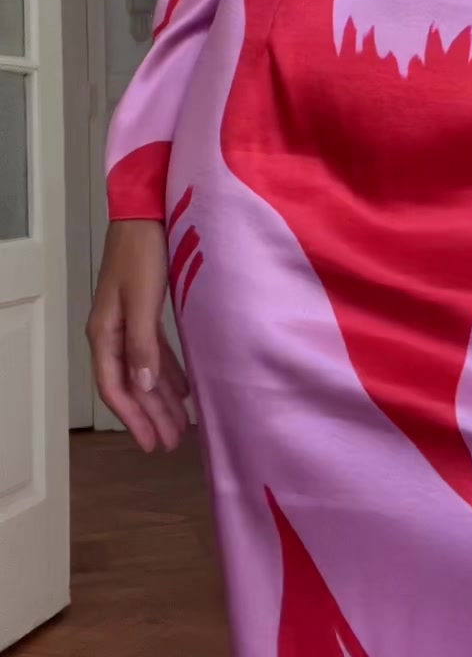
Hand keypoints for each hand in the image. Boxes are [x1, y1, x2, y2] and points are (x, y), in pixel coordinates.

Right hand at [87, 221, 190, 451]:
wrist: (146, 212)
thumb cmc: (143, 252)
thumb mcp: (142, 299)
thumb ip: (142, 344)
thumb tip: (142, 386)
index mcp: (105, 332)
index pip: (114, 387)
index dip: (133, 418)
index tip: (153, 443)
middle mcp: (113, 332)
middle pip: (130, 385)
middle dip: (150, 416)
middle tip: (171, 444)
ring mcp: (128, 321)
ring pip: (143, 371)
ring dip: (160, 399)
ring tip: (180, 426)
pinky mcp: (145, 311)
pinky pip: (154, 353)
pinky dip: (167, 373)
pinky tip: (182, 389)